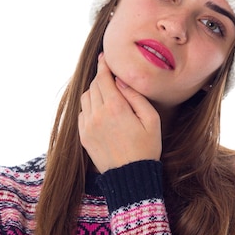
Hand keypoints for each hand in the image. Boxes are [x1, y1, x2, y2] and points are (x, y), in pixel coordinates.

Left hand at [78, 53, 161, 172]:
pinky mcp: (83, 136)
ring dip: (95, 91)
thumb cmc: (146, 148)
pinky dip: (90, 106)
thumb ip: (136, 96)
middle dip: (102, 78)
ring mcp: (87, 126)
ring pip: (85, 97)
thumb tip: (121, 81)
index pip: (103, 78)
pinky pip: (82, 113)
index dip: (104, 65)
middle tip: (111, 76)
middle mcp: (97, 114)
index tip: (105, 56)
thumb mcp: (151, 120)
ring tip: (107, 94)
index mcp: (115, 108)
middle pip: (94, 85)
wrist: (130, 177)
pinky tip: (101, 111)